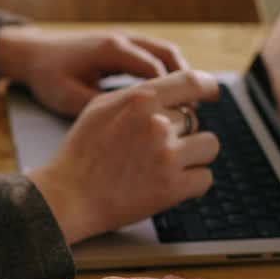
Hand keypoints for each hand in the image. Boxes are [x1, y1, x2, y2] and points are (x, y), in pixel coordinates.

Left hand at [0, 26, 189, 117]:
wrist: (33, 53)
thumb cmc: (49, 76)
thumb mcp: (69, 98)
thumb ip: (100, 107)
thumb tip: (133, 124)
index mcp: (112, 50)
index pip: (155, 69)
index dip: (174, 92)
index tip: (185, 116)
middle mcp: (123, 40)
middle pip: (168, 55)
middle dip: (187, 81)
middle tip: (198, 109)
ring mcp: (124, 39)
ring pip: (165, 52)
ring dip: (181, 75)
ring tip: (191, 103)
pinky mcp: (123, 45)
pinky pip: (155, 55)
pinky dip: (169, 72)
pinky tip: (172, 96)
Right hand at [27, 70, 220, 244]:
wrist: (69, 196)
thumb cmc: (81, 153)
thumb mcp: (101, 108)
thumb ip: (138, 96)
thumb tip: (172, 92)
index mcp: (140, 100)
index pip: (191, 82)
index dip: (207, 87)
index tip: (211, 94)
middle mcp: (157, 124)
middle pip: (195, 119)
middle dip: (182, 133)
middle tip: (156, 149)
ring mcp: (167, 156)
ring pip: (209, 146)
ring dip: (194, 156)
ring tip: (167, 166)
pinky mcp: (173, 187)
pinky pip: (205, 178)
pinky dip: (192, 183)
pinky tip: (170, 185)